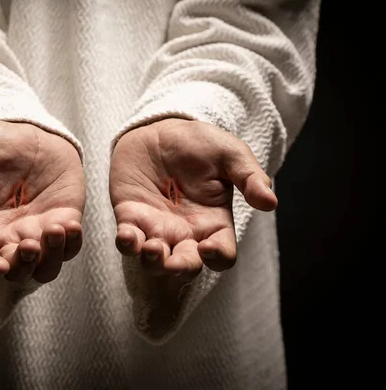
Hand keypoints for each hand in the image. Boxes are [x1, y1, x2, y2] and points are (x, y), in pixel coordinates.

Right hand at [0, 120, 85, 283]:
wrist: (31, 131)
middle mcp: (9, 237)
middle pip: (16, 272)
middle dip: (23, 265)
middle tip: (30, 244)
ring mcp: (38, 233)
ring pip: (45, 269)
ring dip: (52, 258)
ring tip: (56, 229)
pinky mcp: (64, 221)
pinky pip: (71, 247)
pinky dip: (73, 243)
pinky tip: (71, 224)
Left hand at [109, 118, 276, 290]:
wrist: (160, 127)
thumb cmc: (199, 144)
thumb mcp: (230, 154)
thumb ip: (249, 177)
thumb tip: (271, 202)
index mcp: (214, 223)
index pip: (222, 254)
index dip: (217, 258)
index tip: (207, 246)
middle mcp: (185, 233)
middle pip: (186, 266)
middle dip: (179, 269)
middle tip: (173, 263)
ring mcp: (156, 228)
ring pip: (154, 261)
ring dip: (152, 262)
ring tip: (151, 248)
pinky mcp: (130, 217)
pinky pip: (128, 240)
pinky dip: (126, 243)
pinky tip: (126, 235)